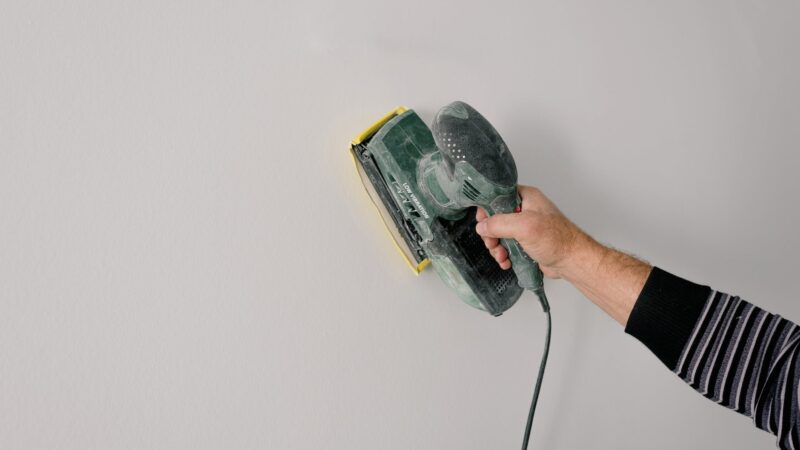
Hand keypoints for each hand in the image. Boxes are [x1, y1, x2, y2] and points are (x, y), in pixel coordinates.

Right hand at [475, 185, 591, 278]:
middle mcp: (525, 210)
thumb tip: (482, 226)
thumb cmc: (557, 240)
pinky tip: (507, 262)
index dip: (487, 209)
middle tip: (493, 243)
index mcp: (526, 198)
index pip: (498, 196)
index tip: (483, 222)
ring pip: (499, 234)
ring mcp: (525, 227)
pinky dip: (504, 255)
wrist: (572, 261)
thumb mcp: (524, 226)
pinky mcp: (526, 242)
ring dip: (496, 247)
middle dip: (491, 234)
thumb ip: (499, 223)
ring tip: (501, 256)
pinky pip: (507, 246)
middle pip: (495, 218)